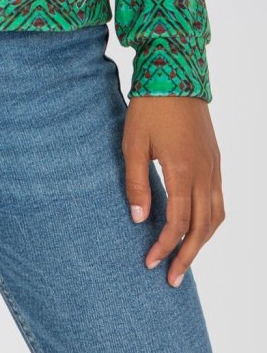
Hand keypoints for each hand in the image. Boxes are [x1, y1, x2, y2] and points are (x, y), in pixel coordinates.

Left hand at [122, 95, 224, 286]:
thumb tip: (138, 218)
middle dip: (187, 256)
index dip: (165, 246)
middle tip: (172, 280)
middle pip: (202, 228)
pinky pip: (220, 200)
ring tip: (185, 260)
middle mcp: (205, 173)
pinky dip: (211, 222)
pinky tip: (198, 228)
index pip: (178, 222)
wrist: (174, 73)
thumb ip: (135, 182)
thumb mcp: (132, 142)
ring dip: (202, 243)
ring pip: (216, 217)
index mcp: (182, 171)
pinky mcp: (216, 160)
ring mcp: (214, 167)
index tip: (150, 262)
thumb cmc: (149, 107)